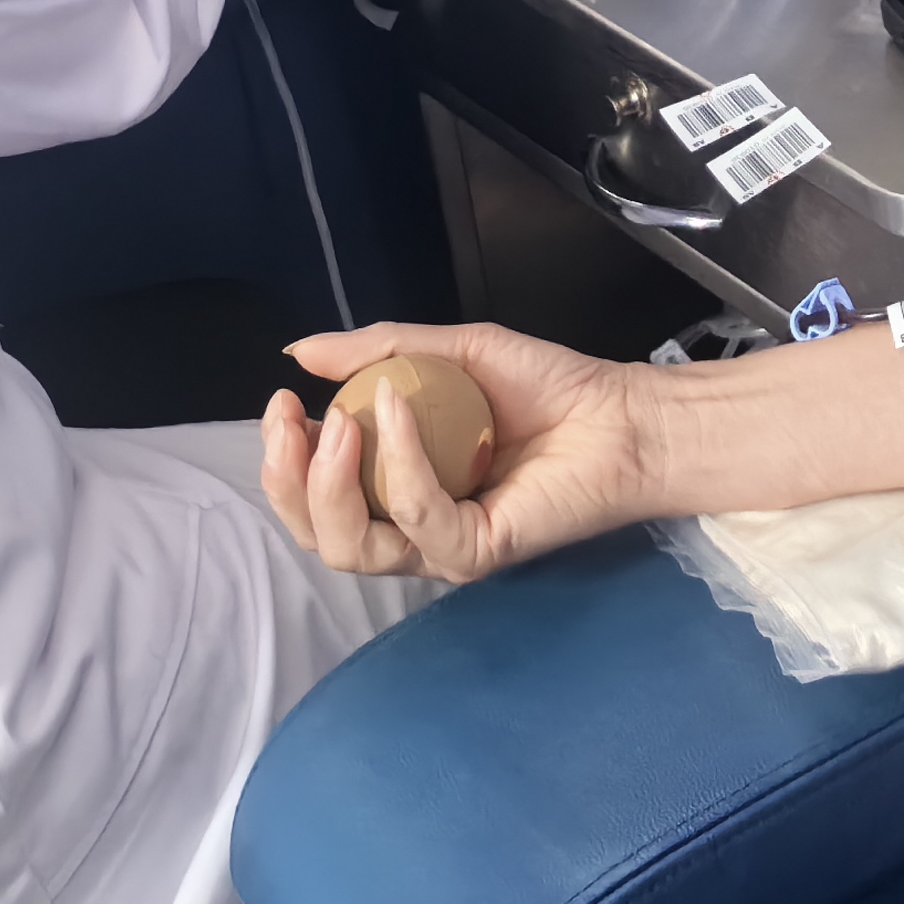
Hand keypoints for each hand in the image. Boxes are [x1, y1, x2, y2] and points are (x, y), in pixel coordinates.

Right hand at [262, 321, 661, 582]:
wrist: (620, 413)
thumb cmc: (545, 386)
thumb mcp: (453, 352)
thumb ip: (378, 351)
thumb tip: (299, 351)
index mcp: (395, 487)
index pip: (314, 498)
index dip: (283, 460)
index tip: (283, 401)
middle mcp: (409, 527)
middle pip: (318, 533)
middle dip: (286, 479)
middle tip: (290, 419)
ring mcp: (439, 546)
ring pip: (351, 547)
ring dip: (330, 482)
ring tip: (339, 423)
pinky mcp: (474, 552)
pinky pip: (416, 519)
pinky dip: (398, 463)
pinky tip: (396, 411)